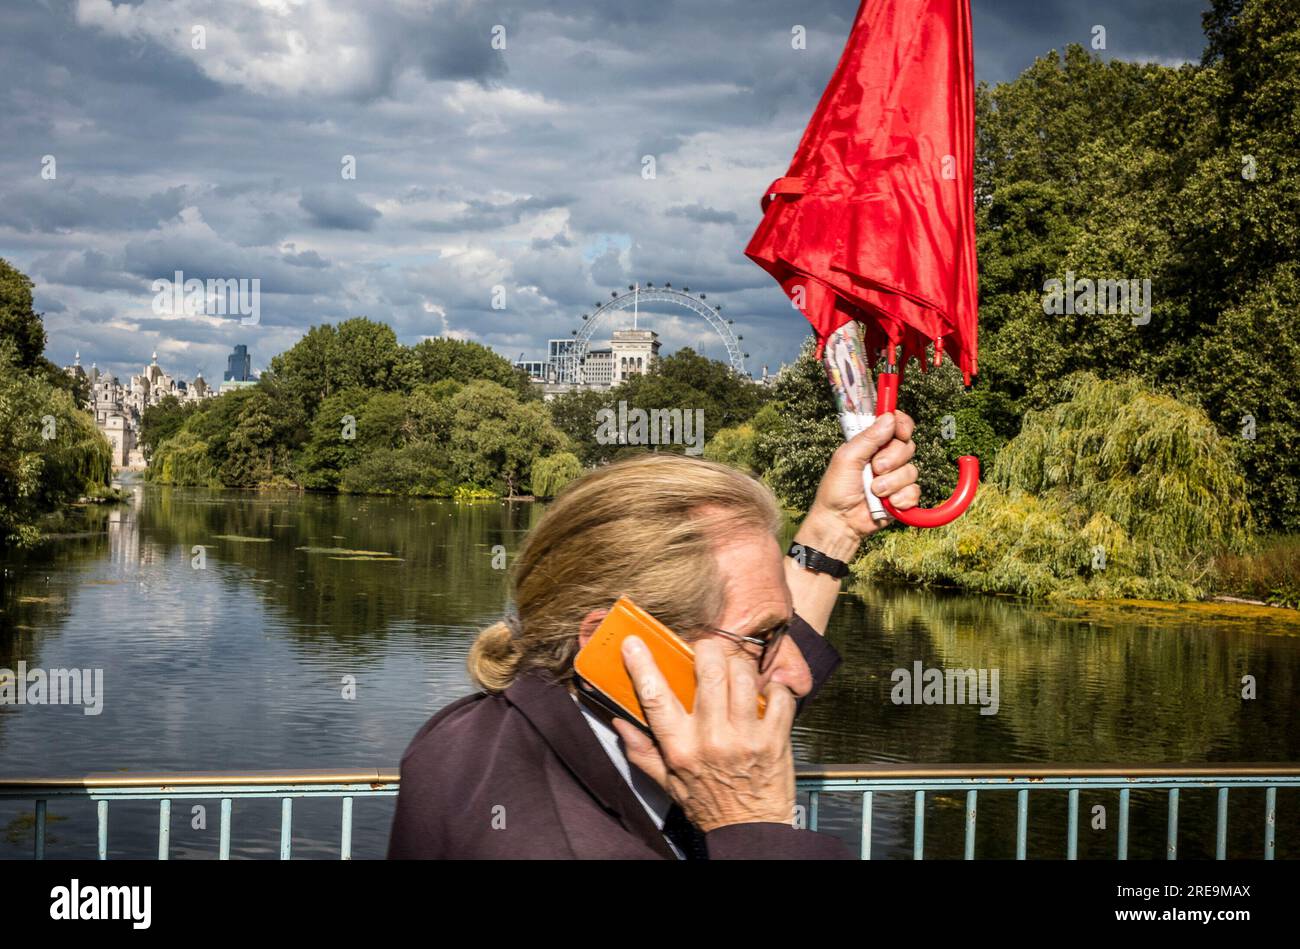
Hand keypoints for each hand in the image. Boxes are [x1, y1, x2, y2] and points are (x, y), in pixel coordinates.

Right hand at [611, 636, 796, 832]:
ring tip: (736, 672)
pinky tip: (765, 695)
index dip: (642, 665)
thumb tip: (620, 721)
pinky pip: (778, 696)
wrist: (750, 830)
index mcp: (680, 747)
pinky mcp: (774, 739)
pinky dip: (774, 689)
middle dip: (707, 650)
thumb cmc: (709, 804)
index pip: (655, 698)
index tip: (634, 644)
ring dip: (740, 666)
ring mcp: (745, 737)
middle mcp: (712, 739)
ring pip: (744, 676)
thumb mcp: (667, 783)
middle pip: (710, 671)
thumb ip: (642, 750)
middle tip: (706, 652)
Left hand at [803, 411, 920, 554]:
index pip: (896, 425)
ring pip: (911, 470)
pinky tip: (888, 503)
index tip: (900, 432)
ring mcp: (895, 477)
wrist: (840, 522)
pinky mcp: (902, 496)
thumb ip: (869, 437)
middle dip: (892, 459)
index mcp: (871, 444)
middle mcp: (885, 458)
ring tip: (874, 491)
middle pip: (907, 446)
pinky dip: (901, 498)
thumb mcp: (847, 458)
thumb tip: (889, 417)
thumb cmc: (836, 489)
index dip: (902, 425)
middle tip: (875, 468)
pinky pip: (915, 491)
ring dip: (892, 482)